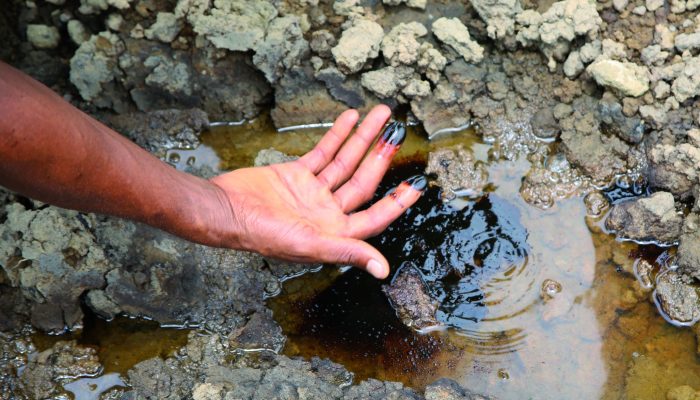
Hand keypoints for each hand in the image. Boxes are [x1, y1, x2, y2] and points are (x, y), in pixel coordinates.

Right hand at [210, 105, 425, 278]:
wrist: (225, 210)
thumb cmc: (263, 235)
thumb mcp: (311, 244)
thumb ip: (348, 251)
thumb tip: (382, 270)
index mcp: (335, 232)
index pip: (376, 216)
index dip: (398, 202)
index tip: (418, 184)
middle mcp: (327, 212)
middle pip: (363, 181)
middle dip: (381, 156)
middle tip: (398, 131)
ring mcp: (313, 192)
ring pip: (345, 162)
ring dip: (362, 139)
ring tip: (382, 115)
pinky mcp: (296, 174)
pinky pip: (323, 152)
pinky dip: (337, 136)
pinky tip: (350, 119)